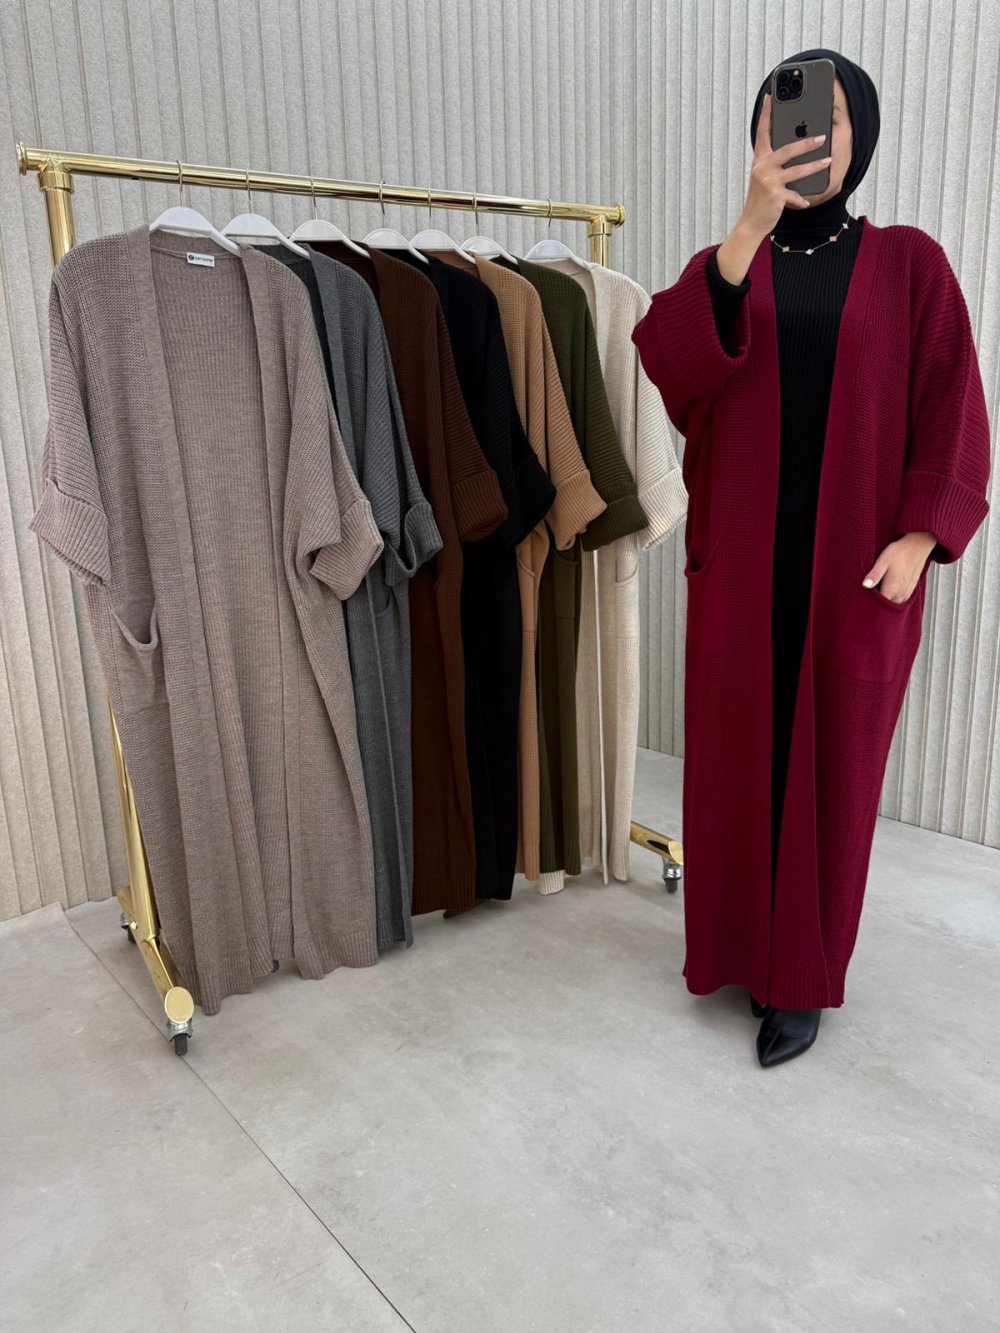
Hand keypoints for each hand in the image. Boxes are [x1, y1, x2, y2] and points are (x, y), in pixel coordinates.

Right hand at [741, 93, 832, 236]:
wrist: (751, 222)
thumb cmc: (761, 198)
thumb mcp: (766, 177)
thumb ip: (777, 163)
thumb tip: (798, 150)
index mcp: (760, 160)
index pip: (763, 132)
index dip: (766, 114)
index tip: (770, 97)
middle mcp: (762, 168)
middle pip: (788, 150)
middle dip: (807, 143)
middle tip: (823, 137)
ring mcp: (768, 181)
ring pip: (796, 171)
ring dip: (814, 166)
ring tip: (827, 161)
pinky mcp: (775, 196)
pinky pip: (794, 195)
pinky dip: (801, 199)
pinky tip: (806, 202)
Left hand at [862, 533, 935, 601]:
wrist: (917, 546)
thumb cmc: (899, 552)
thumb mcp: (883, 562)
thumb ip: (874, 575)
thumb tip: (864, 585)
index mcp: (891, 590)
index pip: (878, 607)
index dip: (869, 605)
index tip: (862, 602)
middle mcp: (900, 594)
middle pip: (886, 607)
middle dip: (877, 605)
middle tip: (868, 598)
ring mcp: (907, 592)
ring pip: (894, 604)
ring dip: (886, 602)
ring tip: (878, 594)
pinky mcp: (911, 589)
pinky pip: (901, 600)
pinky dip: (894, 598)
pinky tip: (889, 591)